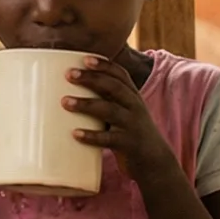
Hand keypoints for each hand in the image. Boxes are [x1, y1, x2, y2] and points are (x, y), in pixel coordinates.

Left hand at [64, 55, 176, 180]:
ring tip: (65, 102)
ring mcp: (132, 125)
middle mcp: (134, 107)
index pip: (120, 75)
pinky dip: (91, 136)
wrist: (155, 160)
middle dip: (92, 78)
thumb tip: (64, 93)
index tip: (85, 58)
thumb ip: (104, 101)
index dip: (104, 65)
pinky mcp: (128, 144)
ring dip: (86, 104)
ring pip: (110, 110)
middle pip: (114, 88)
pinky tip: (75, 133)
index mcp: (132, 96)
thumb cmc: (129, 132)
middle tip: (69, 74)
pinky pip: (109, 139)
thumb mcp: (123, 112)